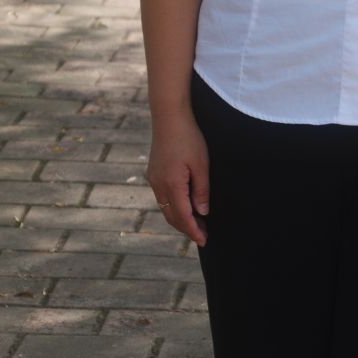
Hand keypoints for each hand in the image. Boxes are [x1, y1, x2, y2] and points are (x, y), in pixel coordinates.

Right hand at [147, 114, 210, 245]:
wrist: (169, 116)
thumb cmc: (188, 138)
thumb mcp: (201, 164)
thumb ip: (201, 191)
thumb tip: (202, 213)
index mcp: (172, 185)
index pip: (183, 217)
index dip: (193, 231)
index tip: (204, 241)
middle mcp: (159, 185)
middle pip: (172, 216)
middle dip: (187, 228)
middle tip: (203, 235)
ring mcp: (154, 179)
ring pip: (165, 208)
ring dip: (180, 218)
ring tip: (196, 224)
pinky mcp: (153, 173)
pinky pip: (162, 198)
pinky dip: (173, 207)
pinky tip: (184, 206)